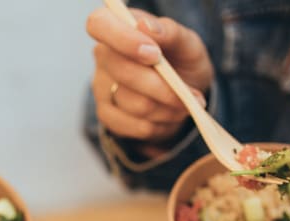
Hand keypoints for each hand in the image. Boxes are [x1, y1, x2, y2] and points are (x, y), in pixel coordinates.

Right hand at [87, 6, 213, 144]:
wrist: (184, 91)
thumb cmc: (181, 60)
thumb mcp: (187, 42)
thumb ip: (169, 31)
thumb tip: (145, 26)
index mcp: (116, 26)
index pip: (99, 24)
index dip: (123, 40)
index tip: (154, 54)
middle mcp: (103, 55)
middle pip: (123, 72)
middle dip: (163, 87)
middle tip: (191, 95)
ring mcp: (100, 86)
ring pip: (133, 103)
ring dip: (167, 109)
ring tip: (183, 105)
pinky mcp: (106, 114)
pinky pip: (132, 125)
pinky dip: (158, 125)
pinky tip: (167, 117)